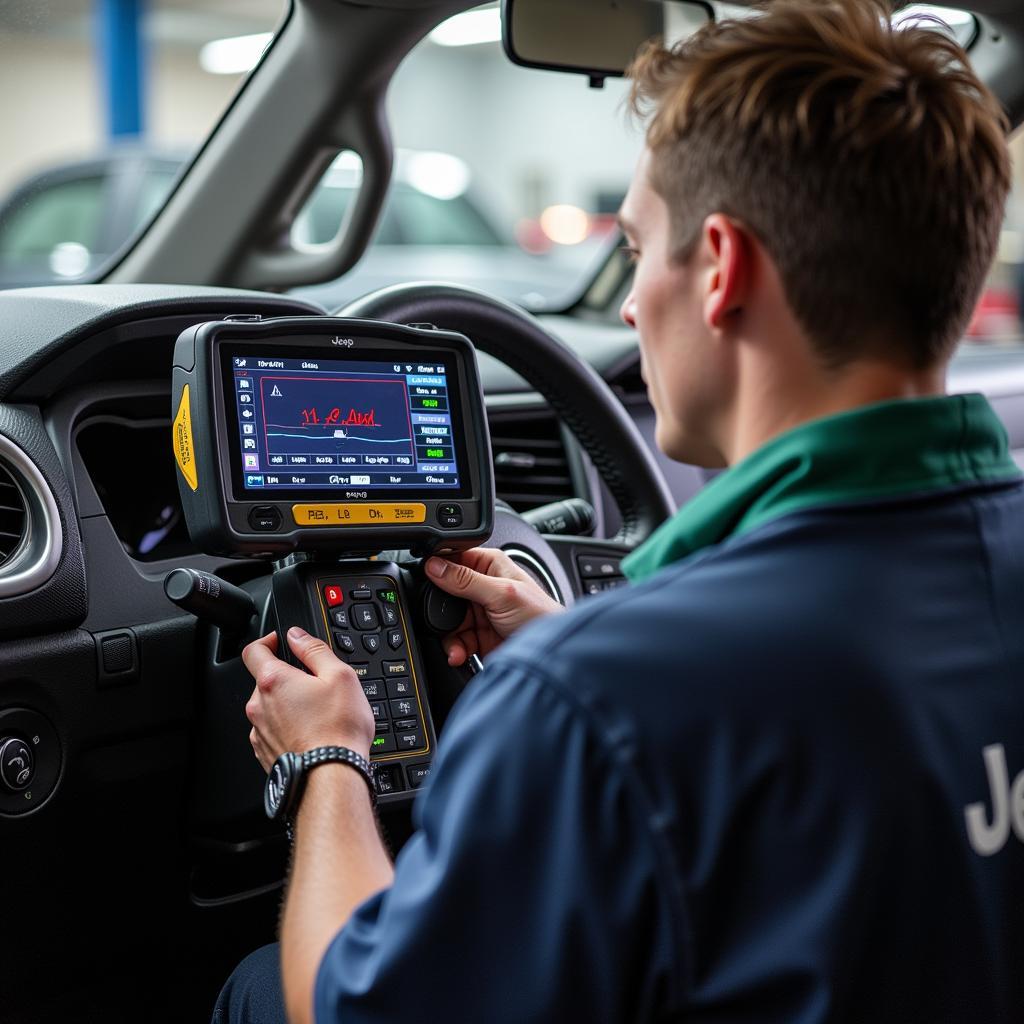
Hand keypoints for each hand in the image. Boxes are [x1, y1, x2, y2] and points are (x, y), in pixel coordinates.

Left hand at [243, 627, 374, 770]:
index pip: (254, 649)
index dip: (267, 640)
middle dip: (286, 677)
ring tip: (316, 713)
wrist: (331, 777)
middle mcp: (259, 706)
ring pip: (268, 707)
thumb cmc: (337, 730)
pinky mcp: (265, 753)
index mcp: (273, 681)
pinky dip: (287, 727)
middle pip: (264, 680)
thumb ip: (314, 649)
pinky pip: (272, 730)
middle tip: (313, 683)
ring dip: (286, 704)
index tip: (281, 642)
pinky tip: (310, 732)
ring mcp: (259, 732)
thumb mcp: (340, 676)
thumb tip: (297, 636)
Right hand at [424, 548, 563, 666]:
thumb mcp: (500, 593)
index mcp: (490, 565)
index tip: (427, 583)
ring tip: (456, 646)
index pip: (453, 560)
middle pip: (445, 594)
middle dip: (442, 613)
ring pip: (448, 621)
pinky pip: (456, 640)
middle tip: (443, 623)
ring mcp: (479, 612)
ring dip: (449, 636)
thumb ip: (465, 580)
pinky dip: (455, 649)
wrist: (550, 654)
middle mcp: (482, 586)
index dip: (438, 571)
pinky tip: (459, 654)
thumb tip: (434, 565)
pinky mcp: (478, 635)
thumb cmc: (540, 616)